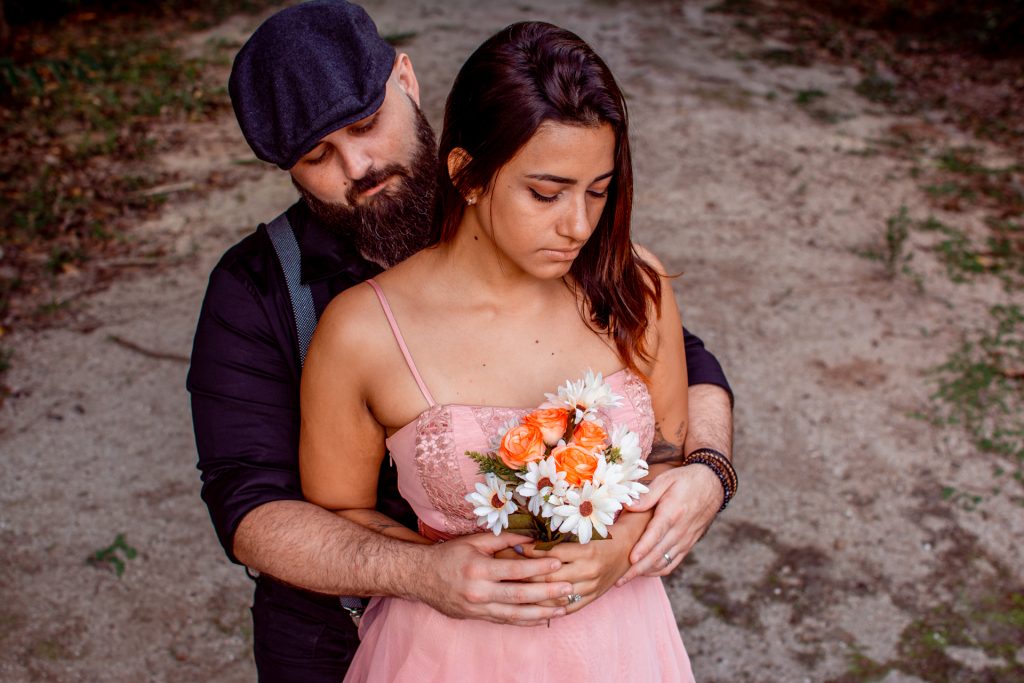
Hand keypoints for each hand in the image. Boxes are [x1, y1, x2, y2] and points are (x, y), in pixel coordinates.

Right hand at [412, 532, 572, 626]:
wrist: (420, 577)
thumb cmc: (449, 555)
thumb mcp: (473, 541)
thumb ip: (502, 540)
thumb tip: (531, 537)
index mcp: (478, 569)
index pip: (515, 570)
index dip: (538, 568)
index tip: (558, 563)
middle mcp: (479, 592)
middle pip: (519, 596)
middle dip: (547, 594)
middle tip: (569, 590)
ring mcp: (478, 609)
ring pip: (515, 615)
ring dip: (541, 613)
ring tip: (562, 609)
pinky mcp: (477, 618)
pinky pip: (506, 621)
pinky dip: (526, 621)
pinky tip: (542, 619)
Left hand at [521, 511, 647, 612]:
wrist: (629, 549)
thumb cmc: (604, 535)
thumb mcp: (586, 531)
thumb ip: (561, 535)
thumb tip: (528, 534)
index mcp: (587, 551)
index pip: (551, 554)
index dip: (530, 551)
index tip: (512, 546)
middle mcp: (589, 571)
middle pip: (549, 575)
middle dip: (524, 571)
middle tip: (505, 567)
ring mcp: (591, 587)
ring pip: (555, 594)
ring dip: (532, 591)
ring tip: (512, 587)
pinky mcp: (592, 598)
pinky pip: (567, 607)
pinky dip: (549, 608)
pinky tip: (532, 605)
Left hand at [617, 464, 722, 584]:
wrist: (713, 485)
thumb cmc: (686, 480)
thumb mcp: (666, 479)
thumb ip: (647, 495)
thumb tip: (628, 506)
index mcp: (673, 513)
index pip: (656, 534)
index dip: (643, 548)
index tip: (631, 559)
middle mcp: (680, 530)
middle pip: (657, 554)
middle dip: (638, 569)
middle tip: (619, 580)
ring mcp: (685, 540)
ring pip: (664, 562)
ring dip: (645, 572)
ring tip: (626, 579)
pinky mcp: (688, 544)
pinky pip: (673, 563)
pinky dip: (658, 570)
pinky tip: (644, 572)